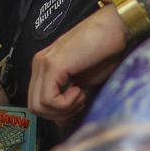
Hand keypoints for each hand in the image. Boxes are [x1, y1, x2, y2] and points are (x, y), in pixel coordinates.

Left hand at [27, 5, 128, 126]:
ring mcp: (43, 63)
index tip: (77, 104)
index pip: (37, 102)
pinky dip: (65, 104)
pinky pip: (48, 100)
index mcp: (44, 66)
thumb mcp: (85, 83)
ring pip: (38, 106)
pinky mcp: (52, 65)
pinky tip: (79, 90)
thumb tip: (61, 122)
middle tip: (79, 102)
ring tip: (80, 94)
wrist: (114, 28)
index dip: (57, 112)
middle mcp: (39, 63)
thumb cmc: (104, 52)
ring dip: (63, 109)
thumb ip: (69, 100)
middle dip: (59, 114)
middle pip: (34, 107)